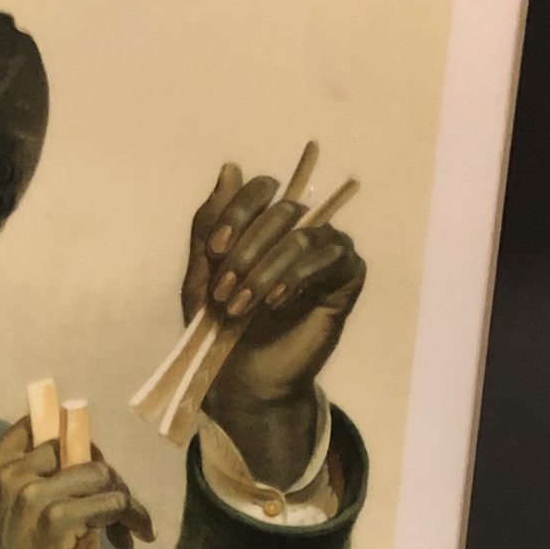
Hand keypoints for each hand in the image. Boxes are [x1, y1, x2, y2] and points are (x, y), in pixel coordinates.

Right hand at [0, 418, 153, 548]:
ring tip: (126, 529)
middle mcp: (8, 474)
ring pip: (101, 475)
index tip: (87, 469)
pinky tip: (132, 538)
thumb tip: (66, 482)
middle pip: (75, 450)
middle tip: (113, 506)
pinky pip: (113, 504)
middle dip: (102, 475)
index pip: (34, 427)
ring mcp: (33, 496)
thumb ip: (17, 494)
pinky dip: (131, 518)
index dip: (70, 442)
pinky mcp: (58, 521)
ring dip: (123, 499)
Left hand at [185, 162, 365, 477]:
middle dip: (246, 252)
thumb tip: (230, 166)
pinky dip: (298, 276)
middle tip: (224, 294)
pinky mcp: (346, 278)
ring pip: (304, 235)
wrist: (243, 382)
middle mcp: (300, 230)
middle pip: (282, 210)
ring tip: (242, 307)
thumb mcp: (203, 276)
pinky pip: (332, 257)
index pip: (261, 189)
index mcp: (266, 225)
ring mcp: (326, 252)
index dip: (236, 213)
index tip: (214, 252)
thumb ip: (210, 225)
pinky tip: (276, 302)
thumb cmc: (221, 331)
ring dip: (266, 270)